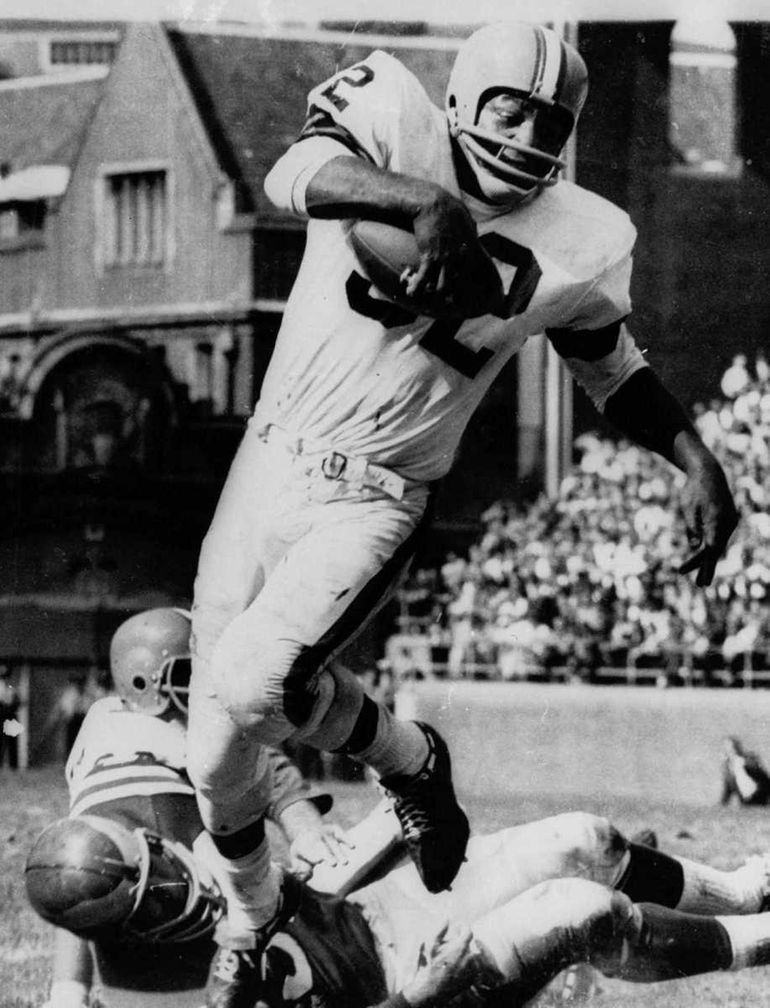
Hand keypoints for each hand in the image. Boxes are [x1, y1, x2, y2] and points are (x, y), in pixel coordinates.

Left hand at [289, 822, 353, 880]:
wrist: (306, 832)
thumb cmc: (302, 853)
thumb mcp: (296, 860)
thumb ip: (299, 871)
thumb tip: (302, 878)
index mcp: (302, 846)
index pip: (308, 851)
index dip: (314, 856)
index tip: (319, 860)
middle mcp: (313, 837)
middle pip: (321, 847)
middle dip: (327, 855)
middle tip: (333, 864)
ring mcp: (324, 832)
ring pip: (332, 843)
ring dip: (338, 852)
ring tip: (345, 863)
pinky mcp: (334, 829)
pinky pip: (340, 834)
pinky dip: (346, 839)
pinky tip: (352, 847)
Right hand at [401, 922, 477, 1006]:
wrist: (433, 990)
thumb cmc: (431, 966)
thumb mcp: (432, 945)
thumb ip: (441, 930)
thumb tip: (447, 917)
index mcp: (461, 947)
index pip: (468, 930)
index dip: (462, 927)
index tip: (457, 928)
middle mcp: (470, 957)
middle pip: (469, 943)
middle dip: (461, 941)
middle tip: (451, 944)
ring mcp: (473, 969)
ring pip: (471, 955)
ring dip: (464, 953)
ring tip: (452, 958)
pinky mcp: (473, 978)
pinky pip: (472, 967)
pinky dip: (466, 964)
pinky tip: (455, 967)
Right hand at [405, 188, 481, 300]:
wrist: (432, 202)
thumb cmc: (447, 206)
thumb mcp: (465, 217)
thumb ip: (471, 227)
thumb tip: (473, 228)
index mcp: (470, 249)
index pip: (472, 274)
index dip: (466, 287)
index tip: (461, 295)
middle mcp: (460, 258)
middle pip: (457, 285)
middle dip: (449, 297)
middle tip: (442, 303)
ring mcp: (445, 259)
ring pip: (440, 287)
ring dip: (430, 296)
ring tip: (423, 299)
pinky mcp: (430, 257)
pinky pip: (423, 279)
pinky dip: (416, 287)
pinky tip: (410, 292)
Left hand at [677, 456, 737, 586]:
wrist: (708, 473)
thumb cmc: (694, 490)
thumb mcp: (688, 508)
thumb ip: (692, 528)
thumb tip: (694, 547)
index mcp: (716, 520)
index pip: (712, 548)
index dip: (707, 566)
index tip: (704, 579)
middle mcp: (726, 522)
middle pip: (716, 549)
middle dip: (706, 567)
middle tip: (700, 585)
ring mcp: (729, 521)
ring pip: (717, 544)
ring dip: (705, 558)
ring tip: (690, 573)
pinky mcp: (727, 520)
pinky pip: (718, 537)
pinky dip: (709, 548)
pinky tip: (699, 558)